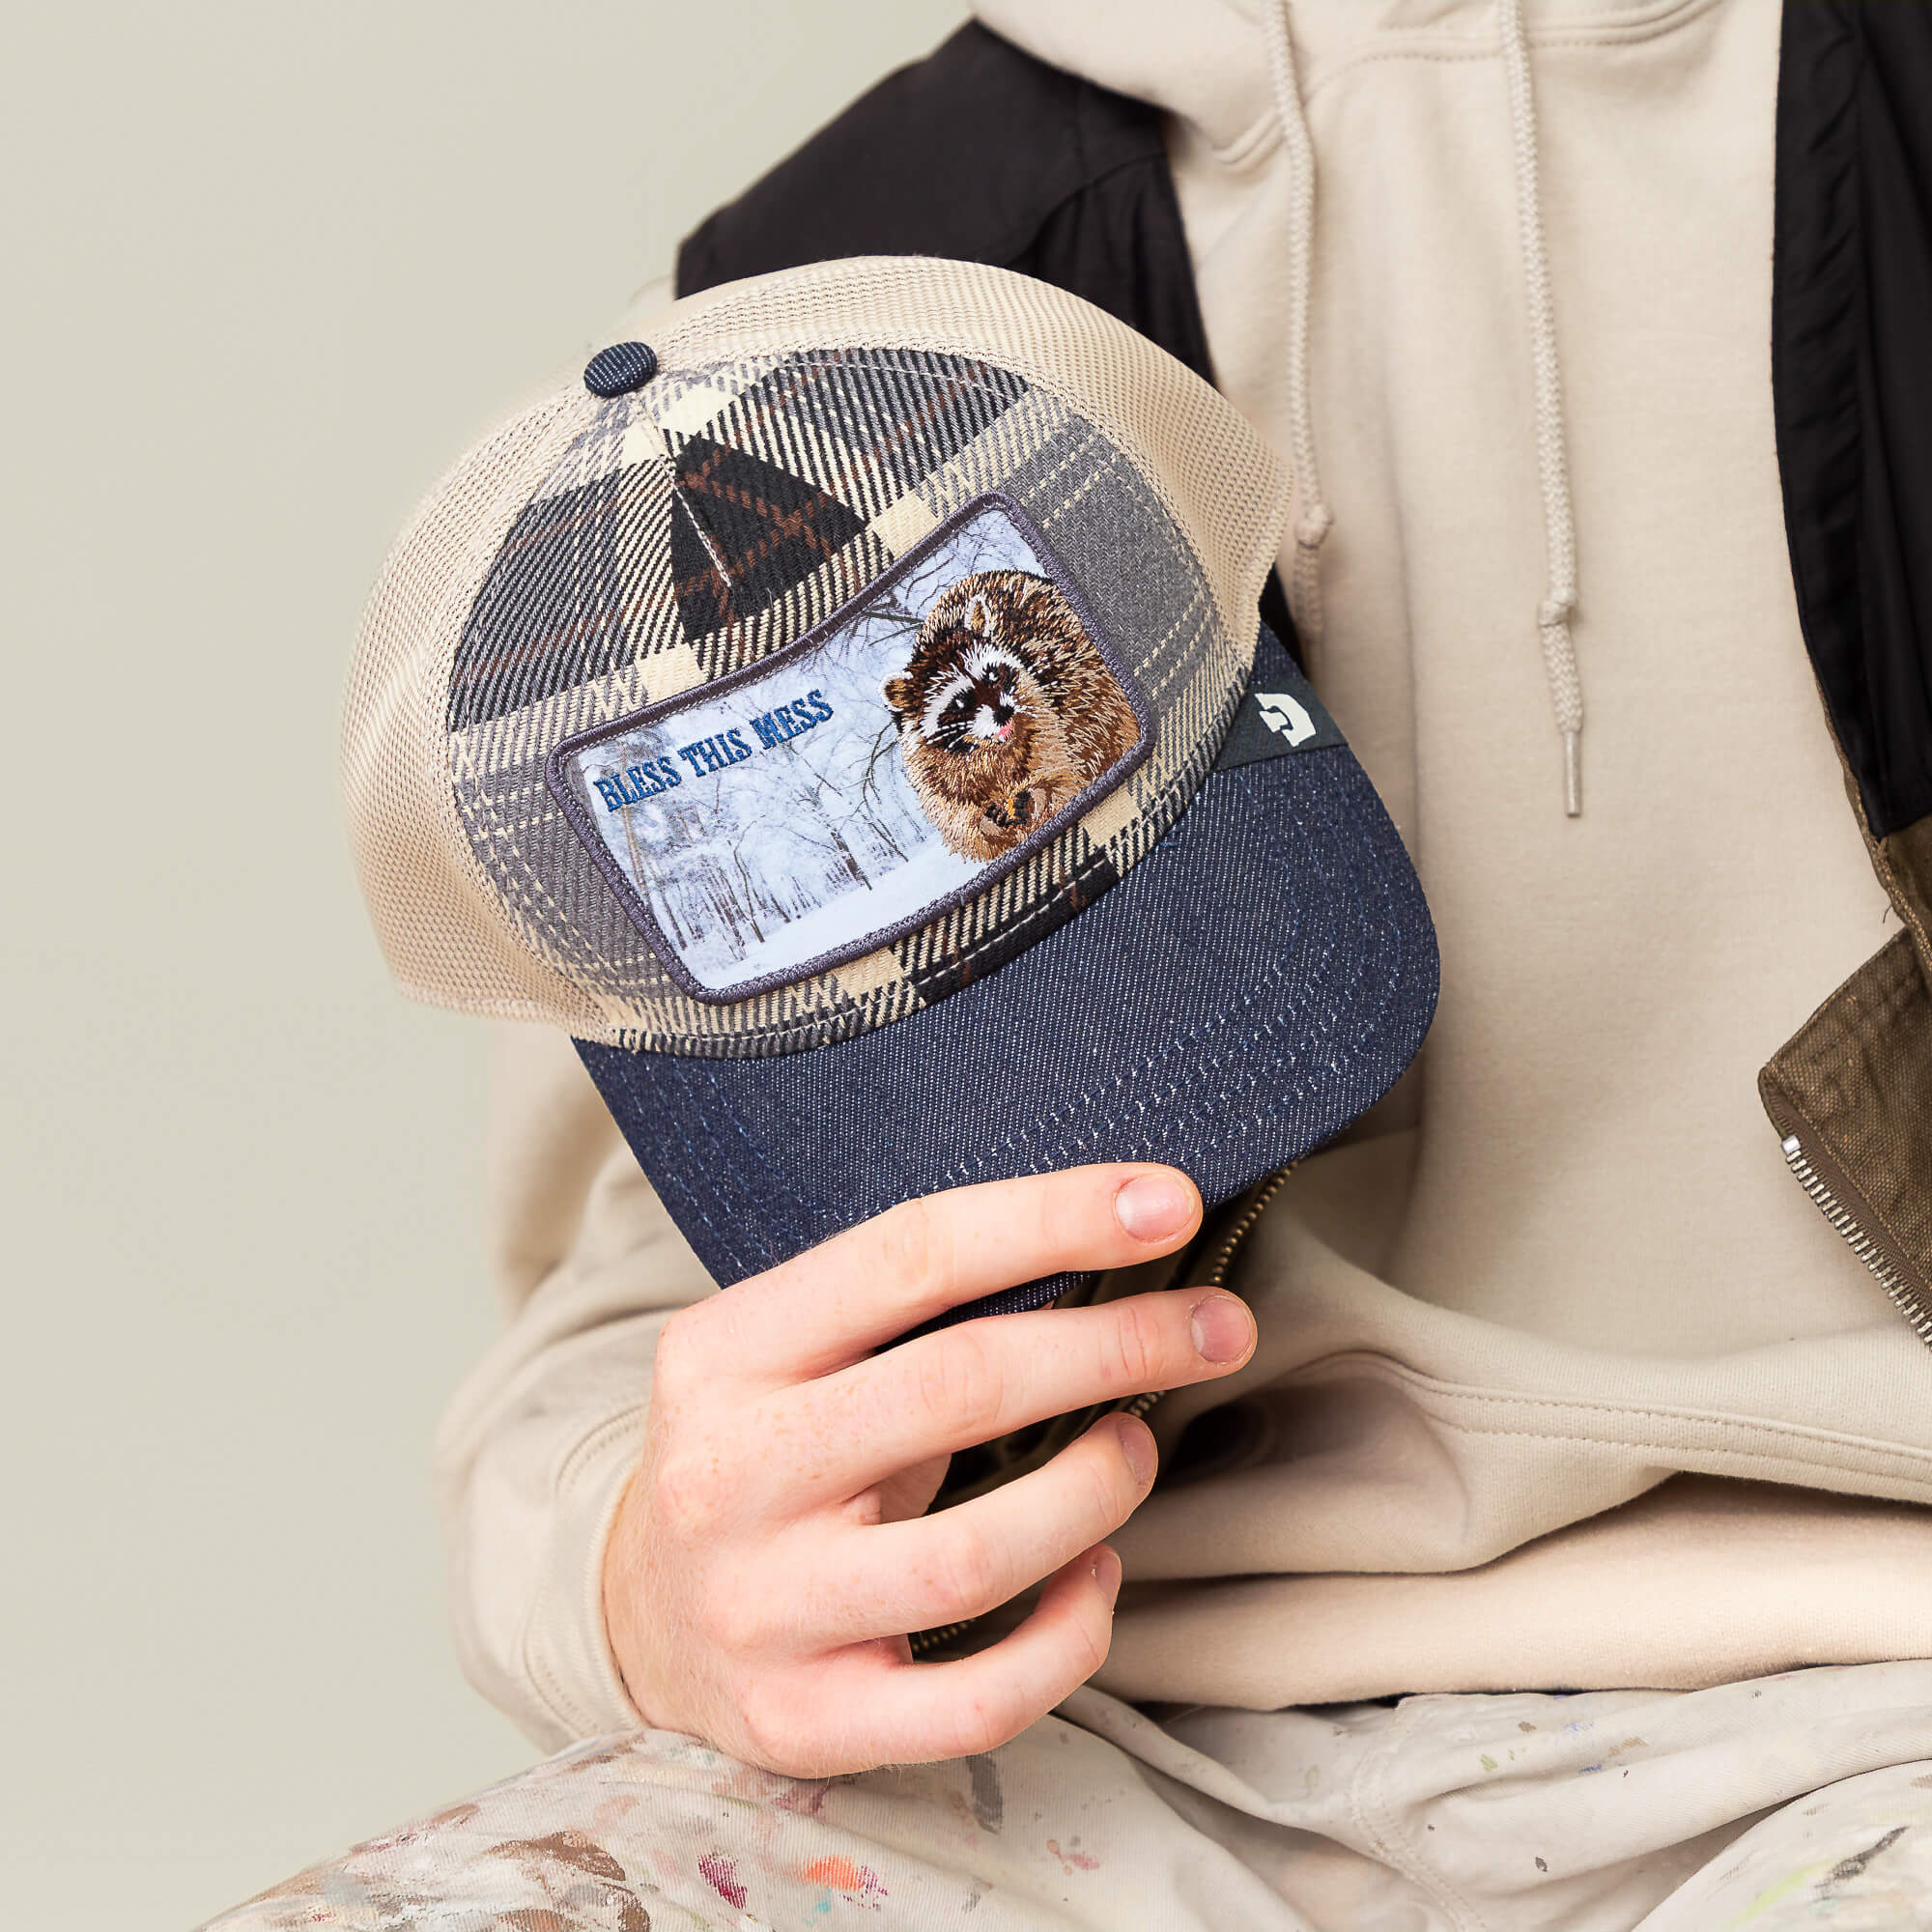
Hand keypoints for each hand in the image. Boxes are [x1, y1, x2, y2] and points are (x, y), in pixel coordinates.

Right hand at [600, 1163, 1255, 1775]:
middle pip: (960, 1387)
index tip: (1167, 1199)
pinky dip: (1067, 1637)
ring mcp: (763, 1610)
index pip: (910, 1255)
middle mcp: (729, 1475)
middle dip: (1117, 1346)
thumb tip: (1107, 1243)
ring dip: (1094, 1492)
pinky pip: (974, 1702)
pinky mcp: (805, 1721)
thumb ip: (909, 1311)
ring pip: (973, 1557)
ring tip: (1135, 1450)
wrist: (639, 1617)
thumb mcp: (786, 1353)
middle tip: (1214, 1329)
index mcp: (725, 1351)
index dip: (1052, 1218)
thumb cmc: (761, 1452)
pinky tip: (1095, 1579)